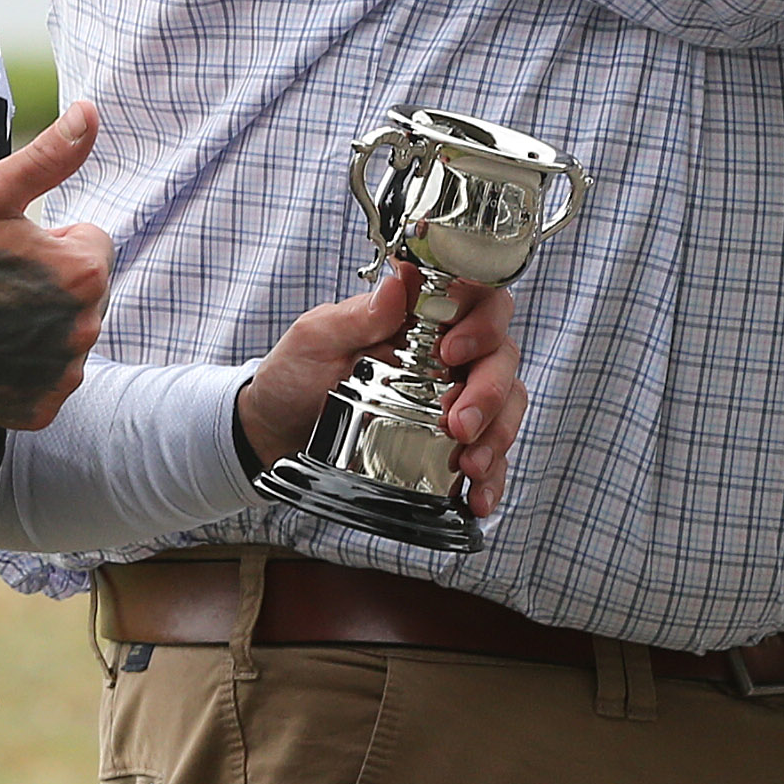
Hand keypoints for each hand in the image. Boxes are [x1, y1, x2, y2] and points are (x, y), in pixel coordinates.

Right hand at [0, 100, 113, 428]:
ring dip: (39, 327)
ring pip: (67, 336)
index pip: (92, 247)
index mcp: (84, 273)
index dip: (49, 244)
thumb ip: (50, 156)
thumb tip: (90, 111)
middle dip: (49, 286)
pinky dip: (24, 370)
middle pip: (84, 294)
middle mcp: (85, 329)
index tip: (6, 251)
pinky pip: (48, 380)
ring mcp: (62, 375)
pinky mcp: (40, 410)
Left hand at [237, 269, 525, 514]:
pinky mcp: (450, 443)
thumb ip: (356, 316)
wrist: (276, 433)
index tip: (452, 352)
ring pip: (507, 405)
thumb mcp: (314, 340)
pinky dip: (492, 478)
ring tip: (471, 464)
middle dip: (490, 392)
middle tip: (460, 423)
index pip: (479, 301)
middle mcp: (451, 355)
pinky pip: (490, 456)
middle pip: (502, 358)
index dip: (481, 323)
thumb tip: (399, 285)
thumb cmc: (296, 375)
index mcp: (423, 318)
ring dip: (498, 435)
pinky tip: (479, 498)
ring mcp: (455, 399)